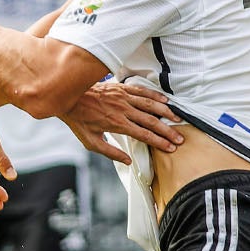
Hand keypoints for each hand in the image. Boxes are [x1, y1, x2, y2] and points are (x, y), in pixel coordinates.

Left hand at [63, 80, 183, 163]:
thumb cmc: (79, 121)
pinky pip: (142, 91)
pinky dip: (155, 96)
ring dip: (166, 113)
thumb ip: (111, 152)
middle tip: (180, 139)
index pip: (144, 135)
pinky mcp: (122, 88)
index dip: (159, 142)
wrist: (70, 97)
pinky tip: (165, 101)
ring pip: (150, 105)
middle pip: (151, 121)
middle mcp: (123, 110)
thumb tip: (128, 161)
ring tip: (178, 120)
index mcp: (117, 124)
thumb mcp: (91, 142)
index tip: (170, 148)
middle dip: (167, 131)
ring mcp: (123, 98)